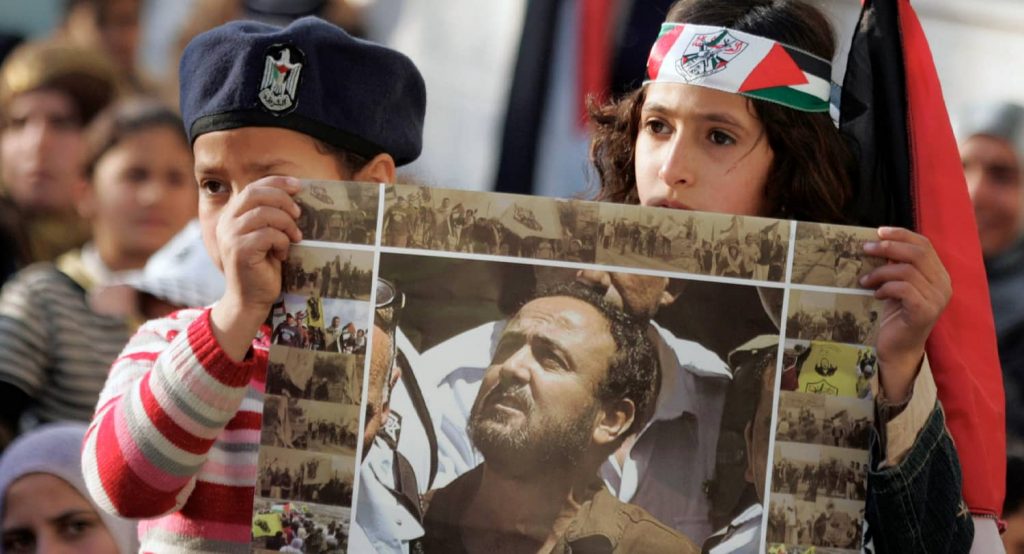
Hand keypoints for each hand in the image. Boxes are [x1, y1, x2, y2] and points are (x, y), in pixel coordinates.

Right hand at [211, 176, 301, 359]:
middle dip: (283, 200)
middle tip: (299, 214)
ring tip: (294, 238)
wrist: (251, 298)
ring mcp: (230, 236)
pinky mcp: (239, 250)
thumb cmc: (264, 266)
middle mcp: (227, 222)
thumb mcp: (268, 235)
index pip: (253, 187)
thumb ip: (273, 215)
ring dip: (286, 224)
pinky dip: (282, 242)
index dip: (277, 182)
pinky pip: (267, 235)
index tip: (299, 186)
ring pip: (264, 213)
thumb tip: (297, 194)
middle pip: (256, 194)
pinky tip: (283, 254)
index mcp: (232, 215)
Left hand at [860, 227, 950, 401]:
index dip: (901, 235)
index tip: (878, 231)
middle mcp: (943, 285)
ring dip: (880, 272)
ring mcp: (937, 299)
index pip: (925, 245)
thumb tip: (877, 241)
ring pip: (908, 270)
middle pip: (917, 253)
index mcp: (939, 275)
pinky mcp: (925, 312)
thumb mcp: (895, 285)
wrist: (896, 348)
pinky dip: (886, 287)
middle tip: (865, 249)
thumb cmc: (894, 315)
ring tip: (865, 280)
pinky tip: (876, 294)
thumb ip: (894, 265)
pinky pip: (904, 289)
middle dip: (888, 247)